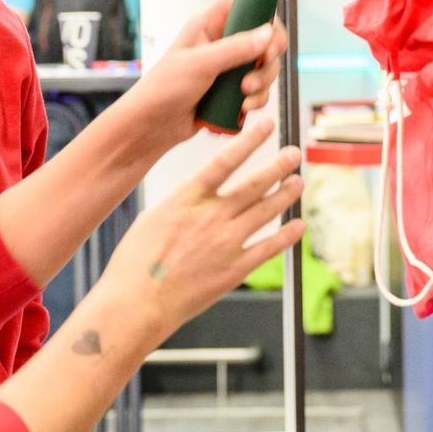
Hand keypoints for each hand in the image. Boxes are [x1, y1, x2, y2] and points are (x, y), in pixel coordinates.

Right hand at [101, 117, 304, 336]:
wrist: (137, 304)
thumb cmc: (134, 264)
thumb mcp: (150, 219)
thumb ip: (178, 205)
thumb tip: (193, 197)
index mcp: (186, 200)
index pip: (224, 161)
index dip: (249, 141)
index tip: (267, 127)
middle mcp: (210, 217)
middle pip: (254, 184)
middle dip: (279, 165)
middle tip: (295, 154)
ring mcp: (226, 243)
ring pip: (266, 211)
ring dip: (286, 194)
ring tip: (298, 182)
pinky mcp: (235, 270)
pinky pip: (269, 248)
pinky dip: (287, 236)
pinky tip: (299, 226)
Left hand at [125, 0, 295, 151]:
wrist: (153, 126)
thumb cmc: (163, 88)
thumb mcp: (199, 64)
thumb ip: (234, 49)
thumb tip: (268, 33)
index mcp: (210, 23)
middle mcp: (224, 40)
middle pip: (267, 34)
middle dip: (270, 53)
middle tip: (261, 65)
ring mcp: (230, 65)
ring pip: (267, 65)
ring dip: (263, 81)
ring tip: (243, 94)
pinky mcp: (234, 89)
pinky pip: (260, 88)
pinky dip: (258, 98)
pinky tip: (242, 108)